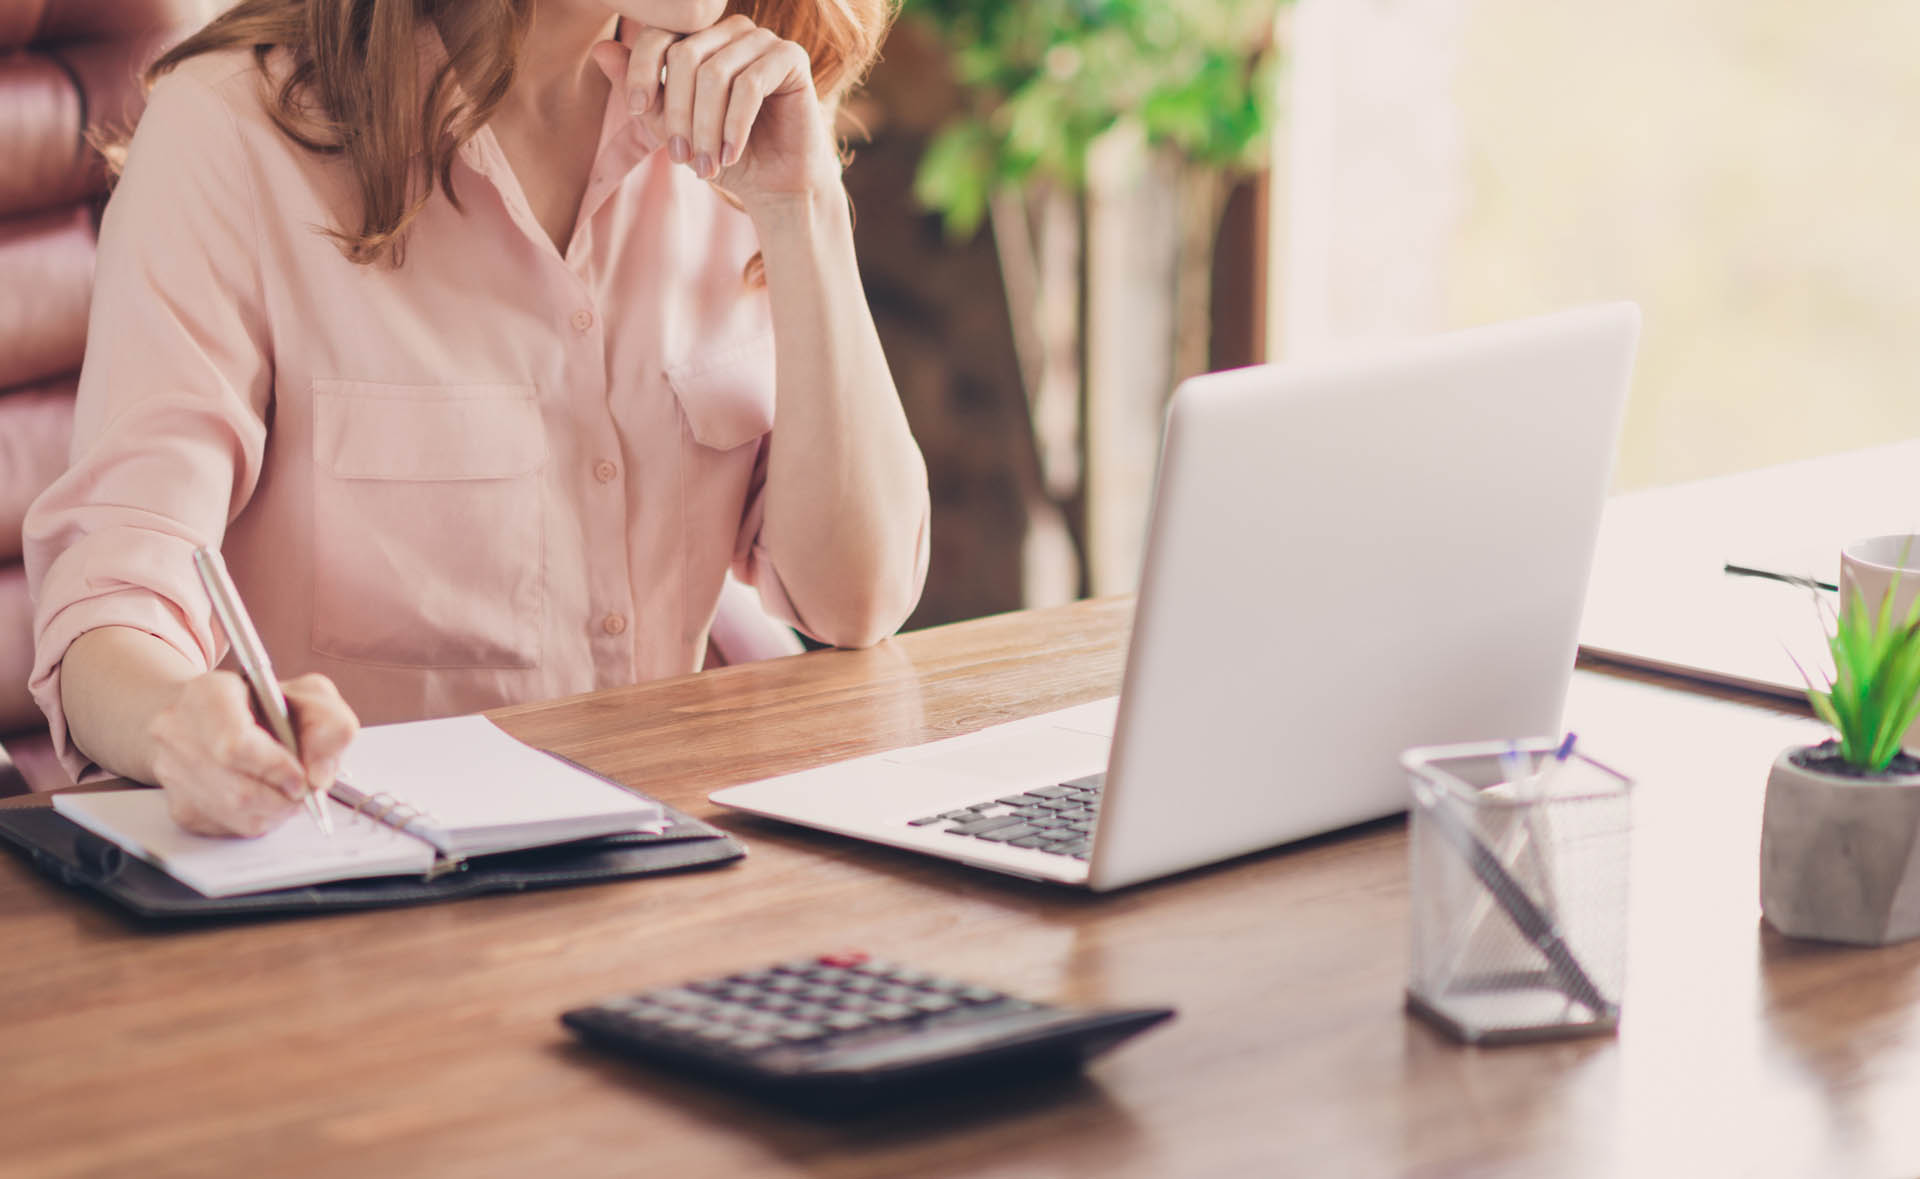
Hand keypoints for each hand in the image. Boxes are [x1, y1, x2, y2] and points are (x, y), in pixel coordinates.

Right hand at [145, 671, 358, 836]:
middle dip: (283, 797)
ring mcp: (171, 771)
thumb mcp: (310, 697)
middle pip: (237, 789)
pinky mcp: (180, 805)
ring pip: (234, 814)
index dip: (275, 769)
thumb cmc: (267, 706)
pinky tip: (266, 798)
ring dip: (275, 810)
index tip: (302, 776)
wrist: (220, 720)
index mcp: (208, 694)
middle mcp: (177, 731)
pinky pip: (228, 828)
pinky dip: (259, 819)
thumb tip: (319, 774)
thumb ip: (329, 725)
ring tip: (288, 791)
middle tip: (303, 789)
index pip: (234, 745)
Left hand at [592, 16, 840, 205]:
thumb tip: (600, 49)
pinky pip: (750, 85)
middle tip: (680, 158)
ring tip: (707, 167)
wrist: (776, 185)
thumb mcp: (672, 129)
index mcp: (701, 38)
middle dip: (677, 112)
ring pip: (716, 73)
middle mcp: (731, 30)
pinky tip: (730, 155)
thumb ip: (642, 93)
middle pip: (685, 55)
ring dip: (706, 128)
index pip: (659, 35)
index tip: (636, 110)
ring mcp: (763, 40)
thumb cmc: (723, 155)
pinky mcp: (791, 58)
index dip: (642, 70)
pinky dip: (735, 126)